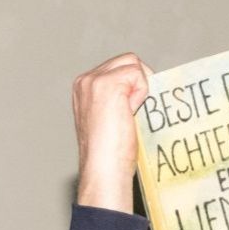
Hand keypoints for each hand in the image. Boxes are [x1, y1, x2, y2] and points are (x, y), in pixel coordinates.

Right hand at [72, 52, 153, 211]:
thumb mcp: (111, 117)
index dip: (132, 86)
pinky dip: (141, 94)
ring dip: (140, 89)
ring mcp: (95, 81)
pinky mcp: (109, 84)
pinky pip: (139, 75)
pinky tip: (128, 114)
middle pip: (127, 60)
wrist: (104, 169)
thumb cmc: (109, 153)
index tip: (127, 112)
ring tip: (128, 115)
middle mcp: (85, 81)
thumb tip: (145, 86)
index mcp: (83, 88)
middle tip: (132, 113)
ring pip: (134, 64)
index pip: (118, 67)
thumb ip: (120, 97)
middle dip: (139, 83)